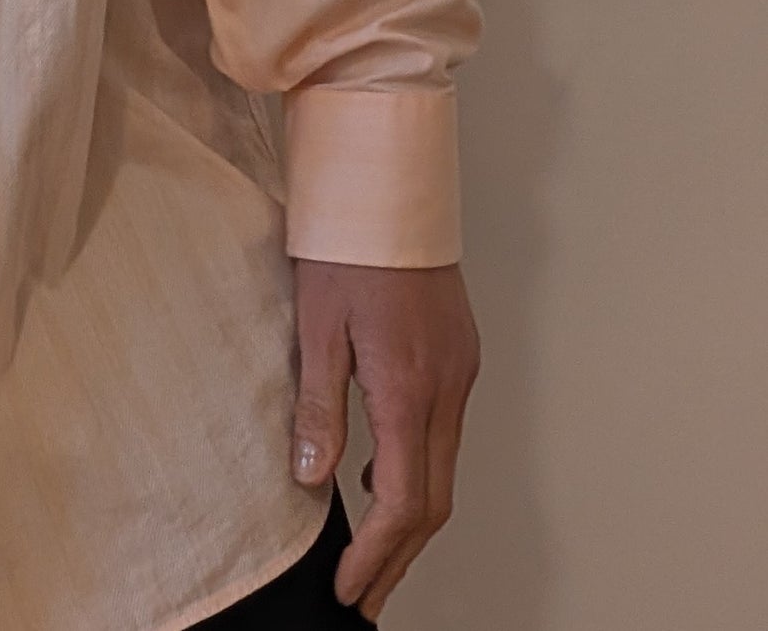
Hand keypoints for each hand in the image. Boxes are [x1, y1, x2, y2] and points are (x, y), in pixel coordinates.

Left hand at [289, 259, 479, 620]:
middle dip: (399, 556)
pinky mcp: (457, 353)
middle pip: (434, 499)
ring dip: (410, 517)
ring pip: (444, 468)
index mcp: (409, 385)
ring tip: (370, 553)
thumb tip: (313, 478)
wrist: (386, 183)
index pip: (404, 500)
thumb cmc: (344, 244)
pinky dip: (417, 468)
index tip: (349, 588)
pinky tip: (379, 476)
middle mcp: (447, 385)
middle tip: (365, 595)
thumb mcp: (315, 324)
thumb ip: (318, 404)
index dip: (377, 554)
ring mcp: (459, 369)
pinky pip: (444, 430)